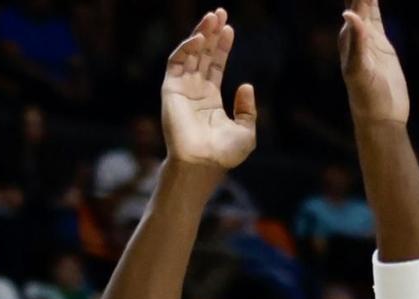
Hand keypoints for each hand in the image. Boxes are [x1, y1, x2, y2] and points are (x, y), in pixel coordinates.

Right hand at [162, 9, 256, 171]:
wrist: (202, 164)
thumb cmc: (224, 154)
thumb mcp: (246, 132)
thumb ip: (248, 109)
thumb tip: (246, 85)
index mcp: (210, 100)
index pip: (215, 65)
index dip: (222, 47)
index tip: (230, 29)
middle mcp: (195, 91)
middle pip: (202, 54)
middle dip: (211, 33)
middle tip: (220, 12)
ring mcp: (182, 89)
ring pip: (190, 53)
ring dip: (201, 33)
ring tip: (213, 17)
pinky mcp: (170, 89)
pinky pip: (177, 62)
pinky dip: (187, 47)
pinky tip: (200, 38)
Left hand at [340, 0, 408, 122]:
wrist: (381, 118)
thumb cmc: (367, 99)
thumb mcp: (360, 72)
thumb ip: (356, 44)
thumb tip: (349, 13)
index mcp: (348, 35)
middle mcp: (355, 31)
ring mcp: (368, 35)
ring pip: (366, 0)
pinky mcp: (380, 42)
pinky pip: (377, 12)